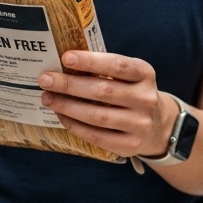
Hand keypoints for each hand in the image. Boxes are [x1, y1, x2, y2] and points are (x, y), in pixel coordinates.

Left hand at [38, 50, 178, 157]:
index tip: (66, 58)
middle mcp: (146, 99)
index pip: (117, 65)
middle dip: (70, 85)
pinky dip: (74, 125)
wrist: (156, 125)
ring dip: (67, 106)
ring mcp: (140, 124)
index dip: (91, 61)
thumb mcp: (128, 76)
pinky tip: (61, 115)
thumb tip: (64, 66)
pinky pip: (96, 136)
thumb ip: (104, 70)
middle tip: (46, 79)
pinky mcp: (130, 144)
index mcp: (145, 74)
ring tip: (47, 98)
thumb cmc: (131, 93)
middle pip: (103, 91)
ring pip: (97, 116)